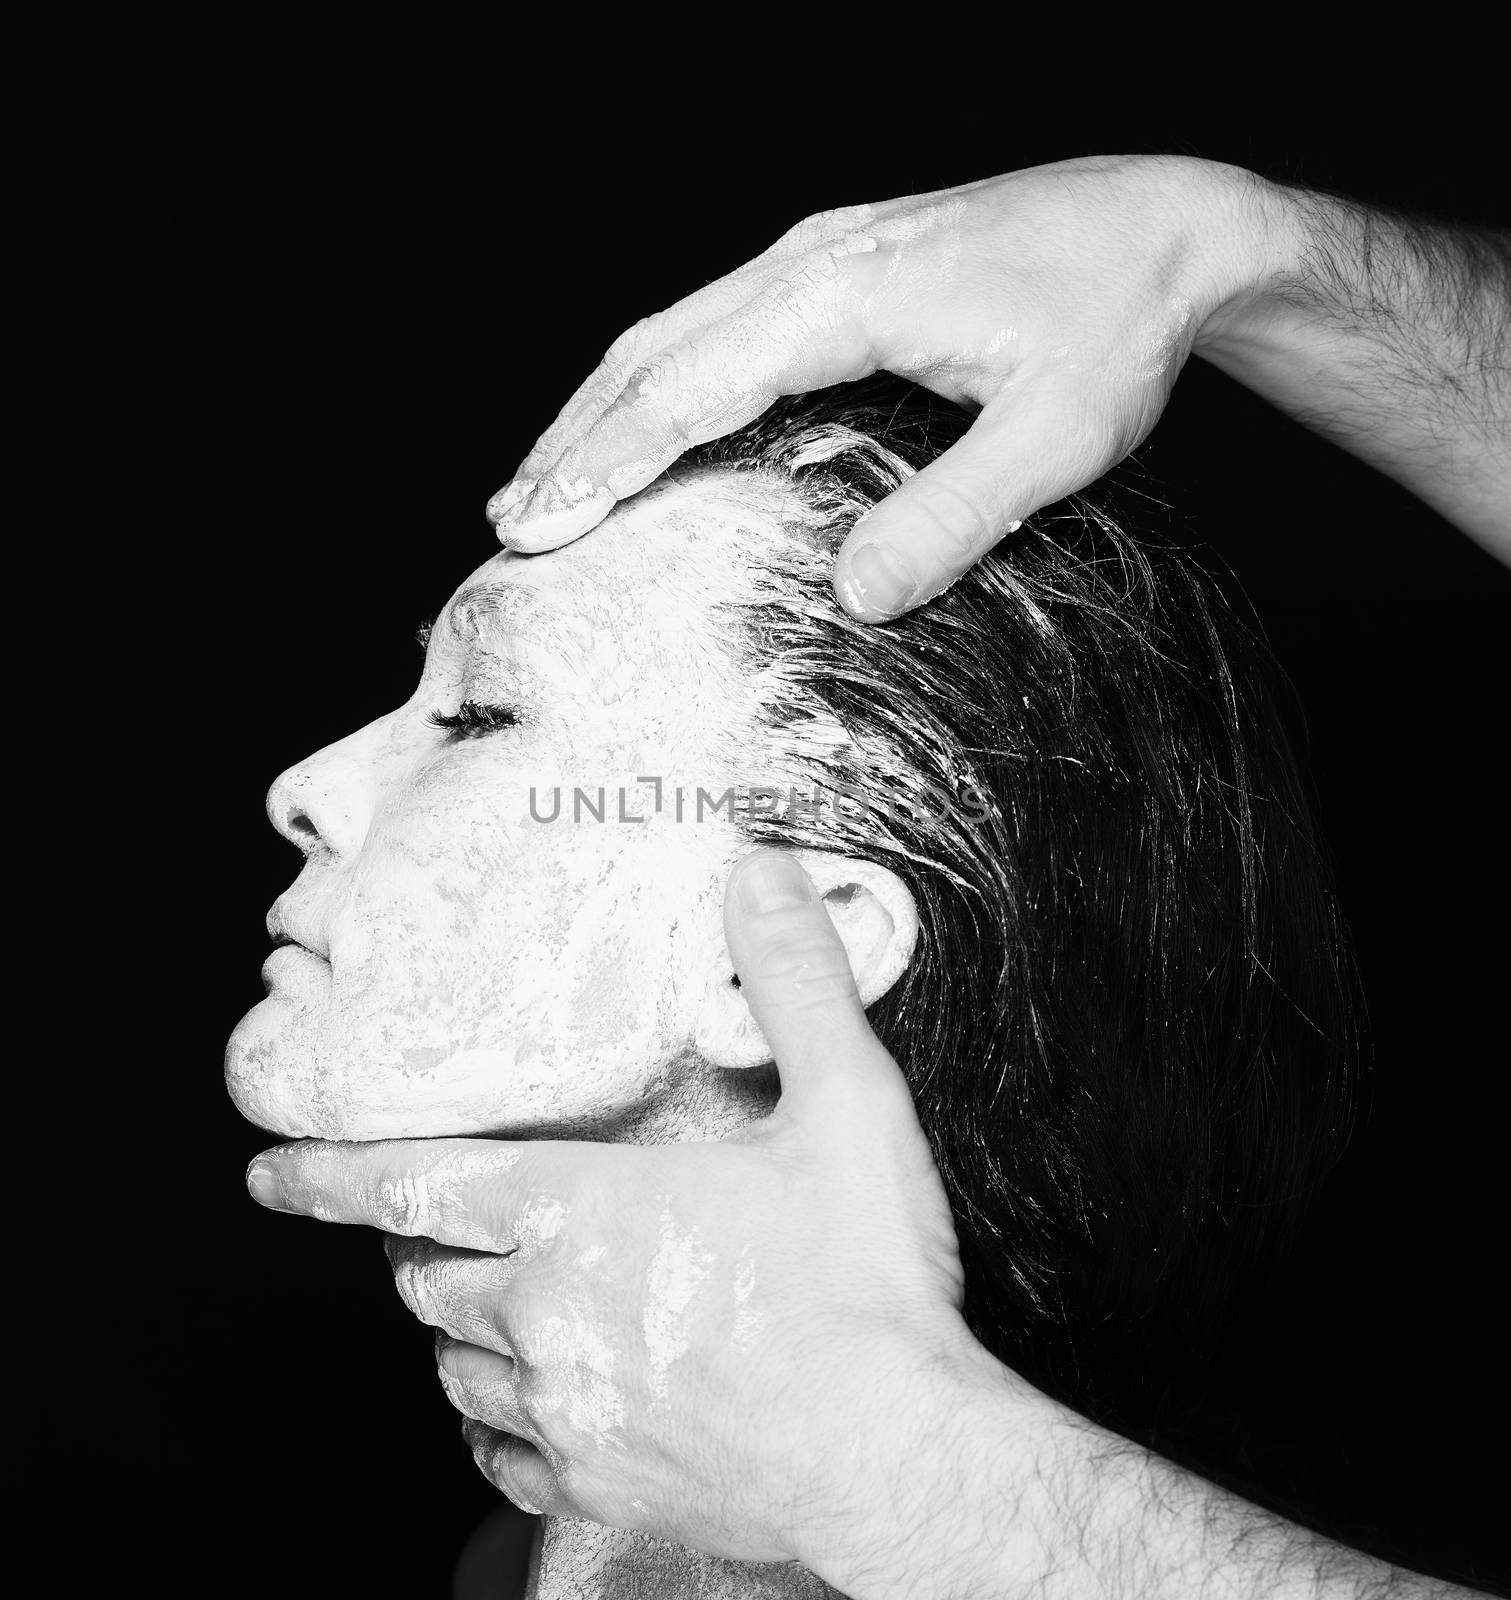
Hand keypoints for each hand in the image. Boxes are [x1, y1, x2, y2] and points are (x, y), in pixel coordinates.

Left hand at [246, 850, 989, 1578]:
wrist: (900, 1458)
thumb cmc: (865, 1287)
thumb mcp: (849, 1105)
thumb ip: (795, 981)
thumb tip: (763, 873)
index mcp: (583, 1212)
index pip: (414, 1184)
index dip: (329, 1174)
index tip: (271, 1172)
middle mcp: (546, 1312)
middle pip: (427, 1273)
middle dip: (418, 1243)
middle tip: (436, 1224)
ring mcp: (563, 1407)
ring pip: (451, 1361)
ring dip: (455, 1321)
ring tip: (487, 1297)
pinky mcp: (597, 1484)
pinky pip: (496, 1451)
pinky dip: (488, 1416)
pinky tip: (520, 1402)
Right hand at [487, 155, 1262, 617]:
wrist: (1169, 225)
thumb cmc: (1118, 320)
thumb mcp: (1057, 436)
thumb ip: (954, 516)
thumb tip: (854, 596)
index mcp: (848, 290)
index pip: (692, 382)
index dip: (609, 459)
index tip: (545, 526)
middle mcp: (814, 258)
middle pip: (654, 350)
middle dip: (574, 439)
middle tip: (513, 524)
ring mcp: (821, 253)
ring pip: (674, 330)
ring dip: (602, 408)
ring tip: (546, 485)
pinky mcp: (837, 266)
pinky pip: (716, 324)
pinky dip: (657, 383)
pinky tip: (642, 427)